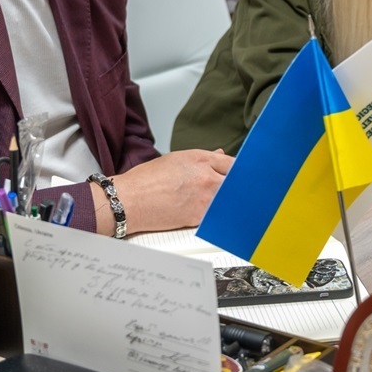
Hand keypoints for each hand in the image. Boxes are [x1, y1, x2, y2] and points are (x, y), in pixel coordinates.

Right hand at [101, 149, 232, 233]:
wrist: (129, 200)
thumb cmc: (147, 180)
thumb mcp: (176, 159)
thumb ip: (203, 158)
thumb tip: (220, 154)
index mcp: (200, 159)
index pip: (233, 163)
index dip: (238, 171)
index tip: (242, 175)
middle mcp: (206, 176)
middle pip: (236, 182)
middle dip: (236, 186)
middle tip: (237, 190)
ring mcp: (204, 197)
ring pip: (229, 200)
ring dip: (228, 201)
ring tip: (224, 203)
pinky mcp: (199, 216)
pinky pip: (217, 215)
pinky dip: (217, 215)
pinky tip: (213, 214)